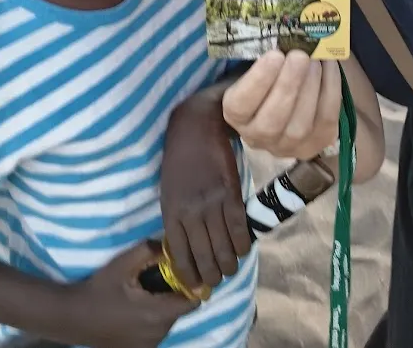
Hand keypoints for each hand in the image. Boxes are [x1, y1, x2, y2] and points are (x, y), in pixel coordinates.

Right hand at [77, 241, 197, 347]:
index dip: (192, 284)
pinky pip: (156, 330)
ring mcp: (149, 345)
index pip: (193, 301)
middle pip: (180, 310)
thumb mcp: (123, 263)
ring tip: (146, 290)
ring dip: (163, 305)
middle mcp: (158, 334)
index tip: (184, 270)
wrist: (73, 317)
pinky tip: (136, 306)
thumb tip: (170, 245)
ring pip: (168, 321)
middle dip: (174, 292)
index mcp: (158, 313)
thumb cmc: (100, 288)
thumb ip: (150, 250)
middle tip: (160, 276)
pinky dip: (153, 318)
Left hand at [159, 89, 251, 293]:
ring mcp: (211, 203)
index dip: (190, 276)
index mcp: (171, 212)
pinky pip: (239, 228)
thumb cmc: (180, 157)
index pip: (179, 256)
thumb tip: (185, 244)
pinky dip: (243, 243)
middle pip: (203, 257)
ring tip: (231, 267)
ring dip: (229, 264)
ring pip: (223, 248)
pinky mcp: (229, 192)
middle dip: (212, 275)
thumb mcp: (169, 189)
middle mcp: (190, 212)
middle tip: (218, 279)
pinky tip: (243, 248)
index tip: (197, 287)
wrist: (196, 124)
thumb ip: (177, 216)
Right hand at [222, 50, 340, 159]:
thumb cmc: (266, 82)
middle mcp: (258, 136)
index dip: (258, 81)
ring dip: (310, 87)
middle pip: (272, 120)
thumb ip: (263, 60)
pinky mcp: (316, 143)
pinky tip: (329, 65)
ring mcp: (288, 145)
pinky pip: (326, 118)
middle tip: (300, 56)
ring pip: (301, 123)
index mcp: (236, 116)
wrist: (285, 111)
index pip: (241, 105)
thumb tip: (283, 35)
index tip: (274, 55)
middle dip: (288, 85)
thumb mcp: (254, 71)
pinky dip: (330, 89)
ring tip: (315, 59)